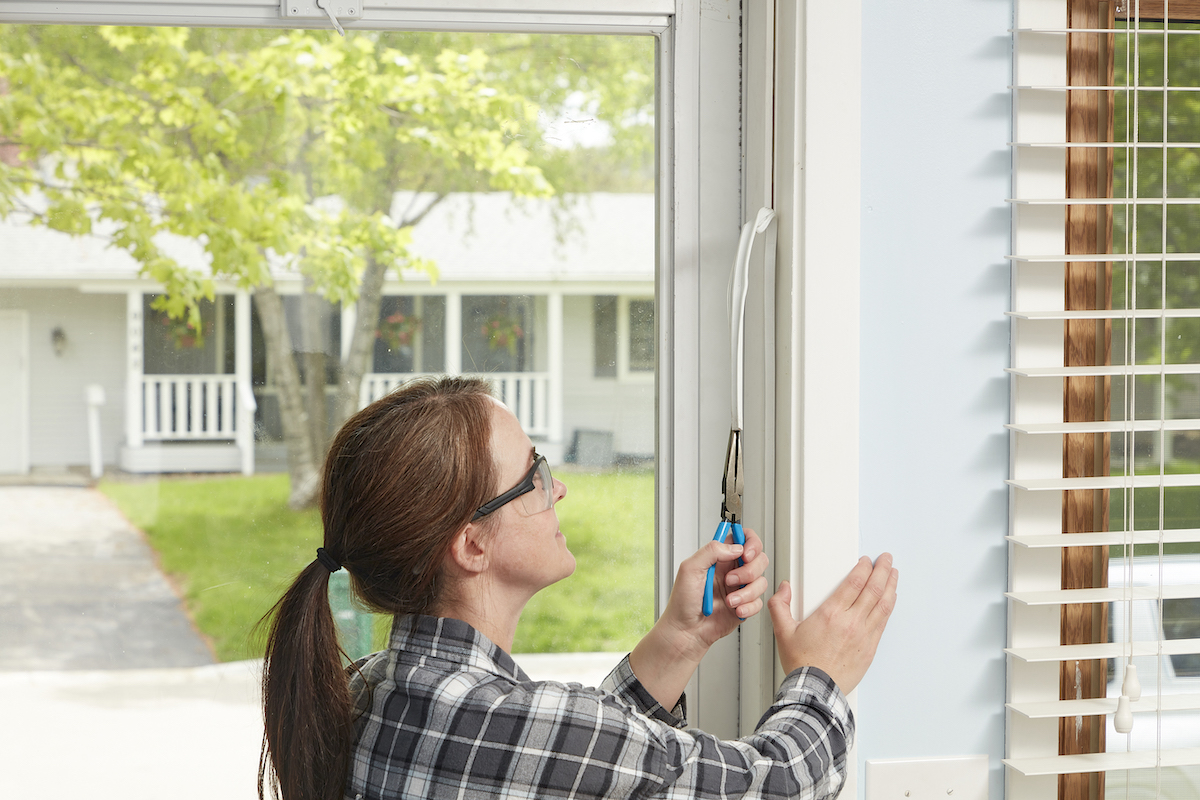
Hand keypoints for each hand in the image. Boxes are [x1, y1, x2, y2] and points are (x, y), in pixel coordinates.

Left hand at [629, 528, 769, 707]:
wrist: (686, 631)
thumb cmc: (683, 602)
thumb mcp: (690, 569)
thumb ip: (711, 551)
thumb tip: (735, 547)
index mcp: (719, 558)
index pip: (743, 539)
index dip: (750, 542)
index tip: (745, 553)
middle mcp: (732, 571)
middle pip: (758, 558)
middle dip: (749, 570)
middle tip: (731, 580)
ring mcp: (739, 588)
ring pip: (761, 581)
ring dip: (746, 593)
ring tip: (729, 601)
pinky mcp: (745, 605)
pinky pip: (759, 602)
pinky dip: (748, 606)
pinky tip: (735, 610)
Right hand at [767, 553, 897, 694]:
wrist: (815, 690)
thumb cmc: (802, 664)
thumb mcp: (783, 632)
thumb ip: (780, 606)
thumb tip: (784, 589)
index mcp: (830, 614)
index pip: (854, 583)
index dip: (863, 568)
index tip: (866, 561)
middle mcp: (851, 622)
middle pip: (873, 589)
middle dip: (882, 570)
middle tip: (886, 559)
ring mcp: (864, 635)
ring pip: (883, 604)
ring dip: (890, 585)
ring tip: (893, 574)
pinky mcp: (870, 648)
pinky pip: (884, 621)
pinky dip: (889, 606)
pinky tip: (891, 599)